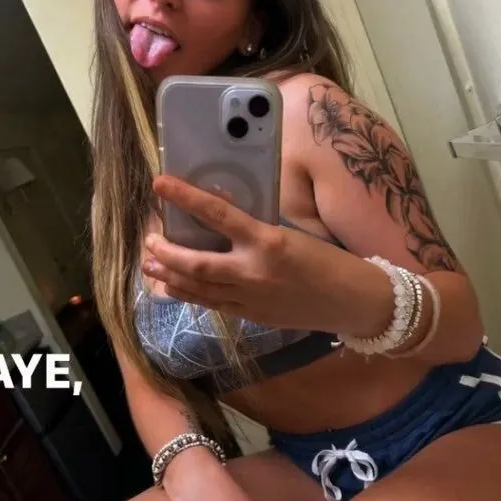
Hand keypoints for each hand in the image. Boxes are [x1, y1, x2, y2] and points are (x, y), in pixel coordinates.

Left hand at [143, 175, 377, 333]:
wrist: (351, 300)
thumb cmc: (328, 260)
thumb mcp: (292, 232)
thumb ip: (257, 227)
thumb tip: (222, 216)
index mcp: (267, 241)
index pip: (217, 214)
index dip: (185, 197)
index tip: (160, 184)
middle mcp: (253, 271)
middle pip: (196, 263)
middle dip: (166, 253)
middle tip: (149, 241)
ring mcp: (251, 298)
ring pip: (199, 288)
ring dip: (170, 277)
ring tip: (150, 267)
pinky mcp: (252, 316)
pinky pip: (214, 304)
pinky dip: (192, 295)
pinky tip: (176, 289)